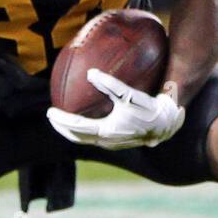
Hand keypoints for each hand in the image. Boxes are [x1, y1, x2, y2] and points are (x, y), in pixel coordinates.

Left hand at [46, 70, 185, 149]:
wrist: (168, 123)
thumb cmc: (149, 108)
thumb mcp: (129, 94)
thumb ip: (110, 84)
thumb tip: (91, 73)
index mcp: (106, 131)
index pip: (77, 127)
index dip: (61, 120)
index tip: (50, 111)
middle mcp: (107, 141)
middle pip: (78, 138)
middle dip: (63, 128)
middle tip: (52, 116)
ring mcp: (114, 144)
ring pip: (87, 140)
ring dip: (74, 132)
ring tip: (65, 120)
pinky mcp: (120, 142)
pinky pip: (97, 138)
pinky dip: (87, 131)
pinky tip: (89, 118)